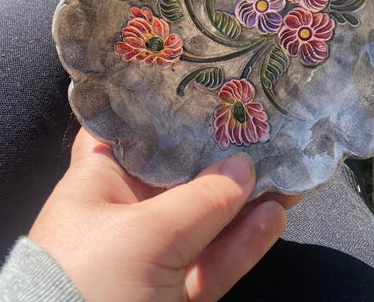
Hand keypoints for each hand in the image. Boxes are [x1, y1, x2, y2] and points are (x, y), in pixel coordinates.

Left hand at [29, 128, 301, 301]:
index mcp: (99, 182)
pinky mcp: (177, 289)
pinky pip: (215, 258)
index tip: (199, 91)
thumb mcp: (142, 236)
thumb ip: (199, 200)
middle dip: (219, 156)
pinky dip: (244, 241)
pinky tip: (274, 216)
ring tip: (285, 173)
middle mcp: (125, 210)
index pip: (127, 131)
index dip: (159, 109)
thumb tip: (244, 168)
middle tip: (259, 134)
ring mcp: (154, 252)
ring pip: (205, 217)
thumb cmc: (88, 283)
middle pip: (179, 172)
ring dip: (245, 198)